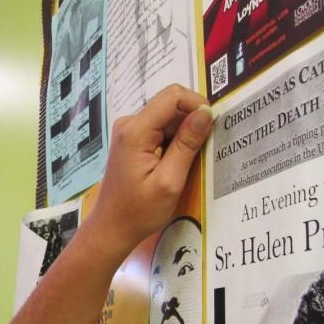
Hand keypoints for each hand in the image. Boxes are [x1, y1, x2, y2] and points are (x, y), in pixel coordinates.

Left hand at [85, 85, 211, 261]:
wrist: (112, 227)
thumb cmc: (139, 211)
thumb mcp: (170, 181)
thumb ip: (187, 144)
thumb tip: (206, 113)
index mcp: (135, 131)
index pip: (173, 96)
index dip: (197, 105)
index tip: (212, 126)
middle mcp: (129, 124)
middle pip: (170, 105)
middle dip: (192, 122)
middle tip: (202, 151)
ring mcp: (128, 131)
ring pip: (167, 117)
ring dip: (183, 134)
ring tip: (188, 162)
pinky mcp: (132, 140)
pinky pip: (159, 129)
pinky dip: (173, 141)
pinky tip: (177, 163)